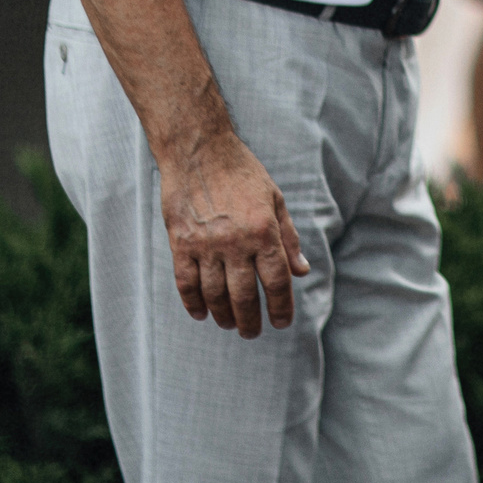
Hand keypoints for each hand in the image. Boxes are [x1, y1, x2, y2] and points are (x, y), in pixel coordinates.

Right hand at [159, 130, 309, 338]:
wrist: (200, 150)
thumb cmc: (243, 173)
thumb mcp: (275, 200)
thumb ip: (288, 238)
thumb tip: (302, 271)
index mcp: (264, 231)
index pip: (276, 281)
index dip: (281, 307)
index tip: (282, 322)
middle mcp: (236, 242)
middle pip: (244, 295)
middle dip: (251, 320)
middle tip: (253, 332)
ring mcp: (206, 244)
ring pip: (214, 294)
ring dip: (223, 315)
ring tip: (230, 324)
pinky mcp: (180, 243)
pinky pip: (186, 283)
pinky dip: (193, 302)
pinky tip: (201, 313)